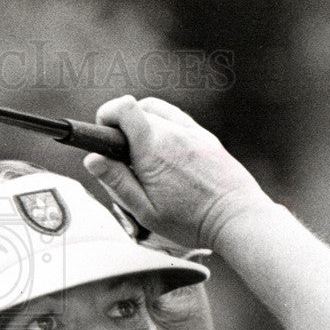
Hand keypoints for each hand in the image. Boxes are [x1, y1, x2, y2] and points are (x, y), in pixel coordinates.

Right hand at [83, 95, 270, 248]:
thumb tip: (92, 159)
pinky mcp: (205, 136)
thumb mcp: (145, 210)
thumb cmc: (190, 221)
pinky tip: (165, 154)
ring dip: (142, 125)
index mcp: (152, 149)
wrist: (237, 218)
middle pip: (136, 110)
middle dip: (122, 129)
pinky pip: (176, 119)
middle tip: (125, 161)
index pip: (123, 107)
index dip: (106, 116)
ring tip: (143, 157)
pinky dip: (163, 128)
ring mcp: (191, 131)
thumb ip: (117, 182)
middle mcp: (172, 132)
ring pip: (157, 111)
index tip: (103, 135)